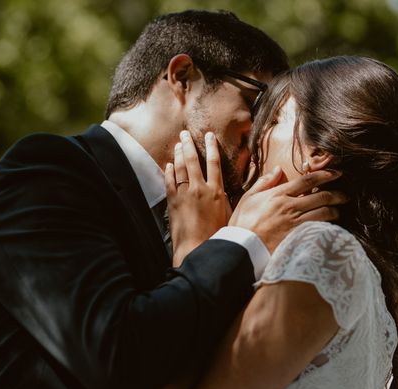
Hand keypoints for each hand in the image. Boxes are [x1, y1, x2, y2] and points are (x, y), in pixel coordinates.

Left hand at [165, 130, 230, 265]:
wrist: (196, 247)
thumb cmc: (216, 235)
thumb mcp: (229, 215)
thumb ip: (227, 200)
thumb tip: (225, 192)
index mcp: (216, 191)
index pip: (214, 163)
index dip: (212, 147)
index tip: (209, 136)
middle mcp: (200, 189)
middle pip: (193, 160)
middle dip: (189, 144)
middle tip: (185, 133)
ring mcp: (185, 194)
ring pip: (180, 168)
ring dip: (178, 154)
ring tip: (178, 144)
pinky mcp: (173, 202)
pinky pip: (169, 181)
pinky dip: (168, 171)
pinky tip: (168, 165)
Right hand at [229, 168, 346, 252]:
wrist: (241, 248)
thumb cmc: (242, 224)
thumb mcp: (248, 198)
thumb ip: (264, 182)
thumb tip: (277, 169)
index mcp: (279, 194)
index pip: (308, 180)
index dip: (325, 175)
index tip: (336, 173)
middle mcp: (290, 206)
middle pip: (322, 196)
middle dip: (338, 194)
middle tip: (345, 195)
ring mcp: (295, 223)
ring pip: (324, 213)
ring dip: (335, 211)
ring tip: (338, 211)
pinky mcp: (298, 238)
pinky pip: (319, 229)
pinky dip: (328, 226)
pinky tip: (331, 227)